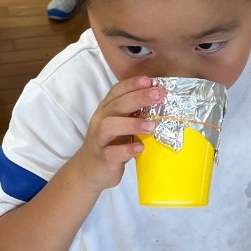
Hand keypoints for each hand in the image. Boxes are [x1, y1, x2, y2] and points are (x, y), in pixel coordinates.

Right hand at [69, 76, 166, 191]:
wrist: (89, 170)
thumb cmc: (111, 143)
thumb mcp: (120, 124)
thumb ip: (134, 113)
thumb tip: (161, 101)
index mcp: (106, 110)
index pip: (117, 91)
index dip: (132, 84)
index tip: (150, 80)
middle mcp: (100, 120)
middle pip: (116, 105)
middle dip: (138, 98)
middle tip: (158, 95)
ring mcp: (99, 140)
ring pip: (109, 126)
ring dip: (132, 124)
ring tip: (151, 126)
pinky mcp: (102, 158)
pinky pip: (111, 153)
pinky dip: (126, 150)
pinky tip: (140, 148)